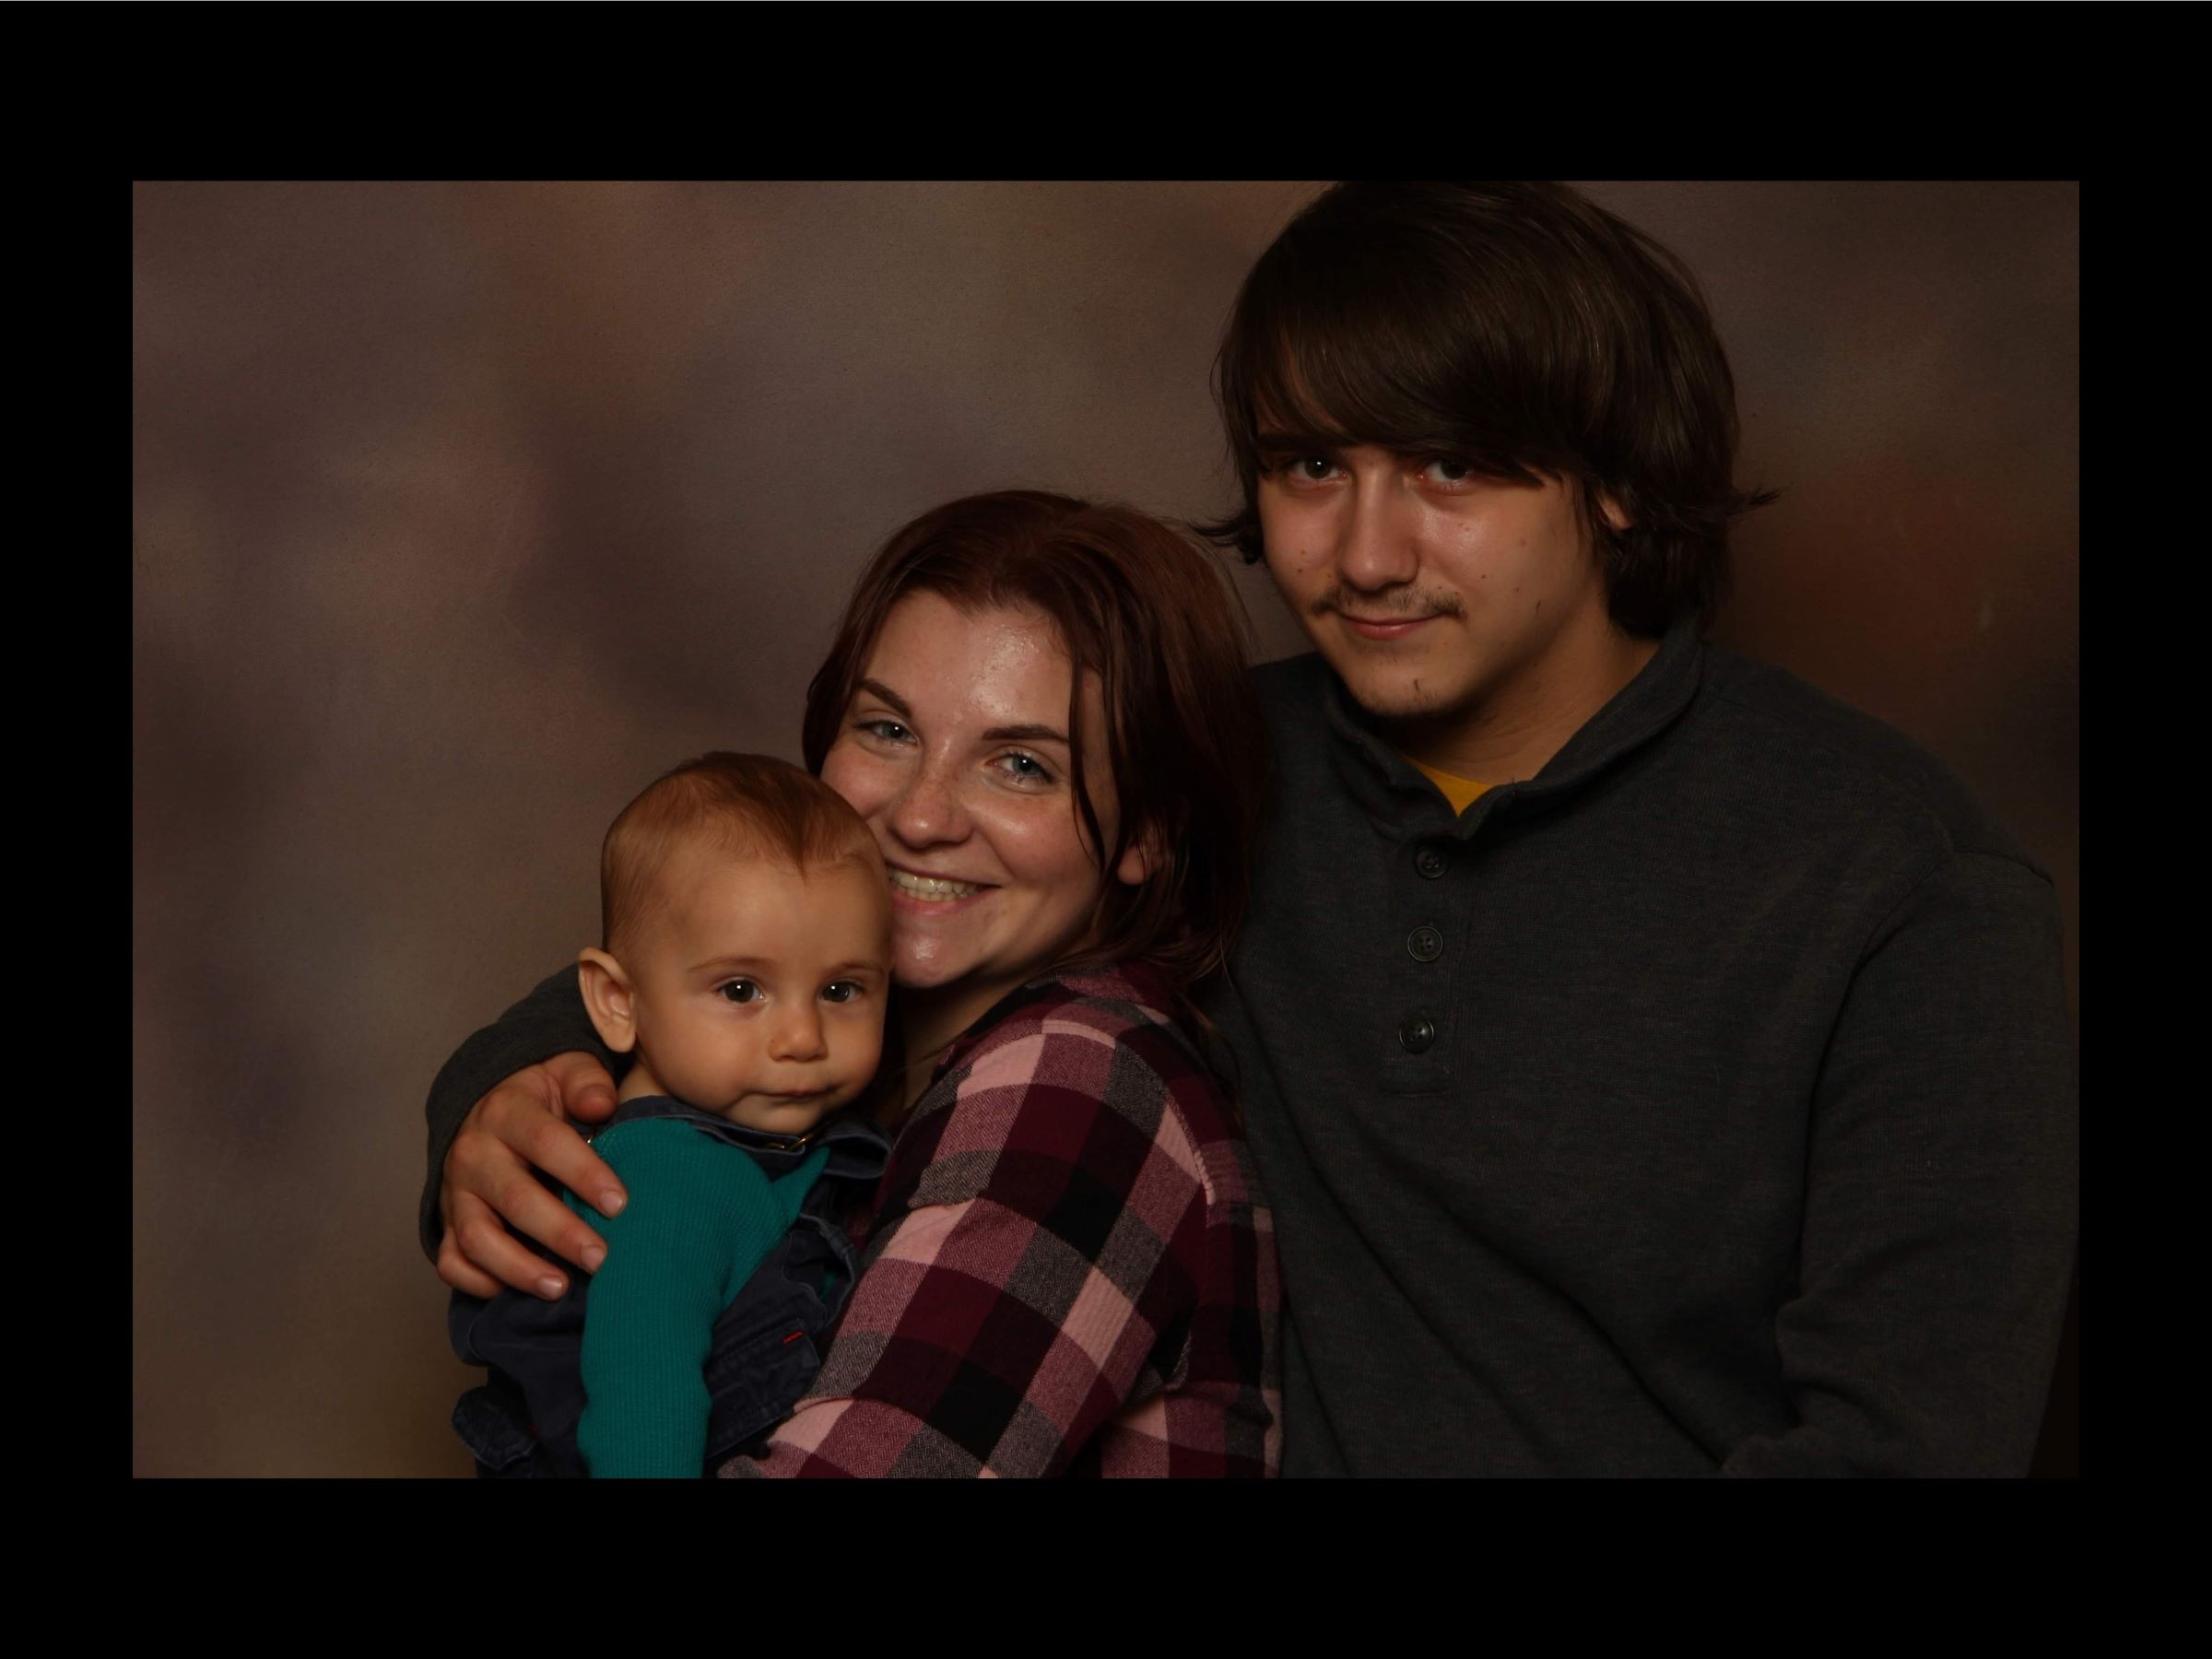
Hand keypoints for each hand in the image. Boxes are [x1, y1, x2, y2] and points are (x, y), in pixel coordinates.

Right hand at [436, 1052, 624, 1300]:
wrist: (489, 1103)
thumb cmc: (544, 1094)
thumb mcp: (567, 1070)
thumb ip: (587, 1083)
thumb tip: (600, 1106)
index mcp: (507, 1111)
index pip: (546, 1143)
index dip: (584, 1174)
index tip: (620, 1204)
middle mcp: (474, 1153)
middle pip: (514, 1198)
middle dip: (560, 1232)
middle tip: (601, 1258)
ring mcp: (457, 1192)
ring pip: (477, 1238)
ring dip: (519, 1267)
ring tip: (560, 1288)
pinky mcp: (448, 1221)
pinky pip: (452, 1260)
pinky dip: (478, 1281)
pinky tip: (516, 1291)